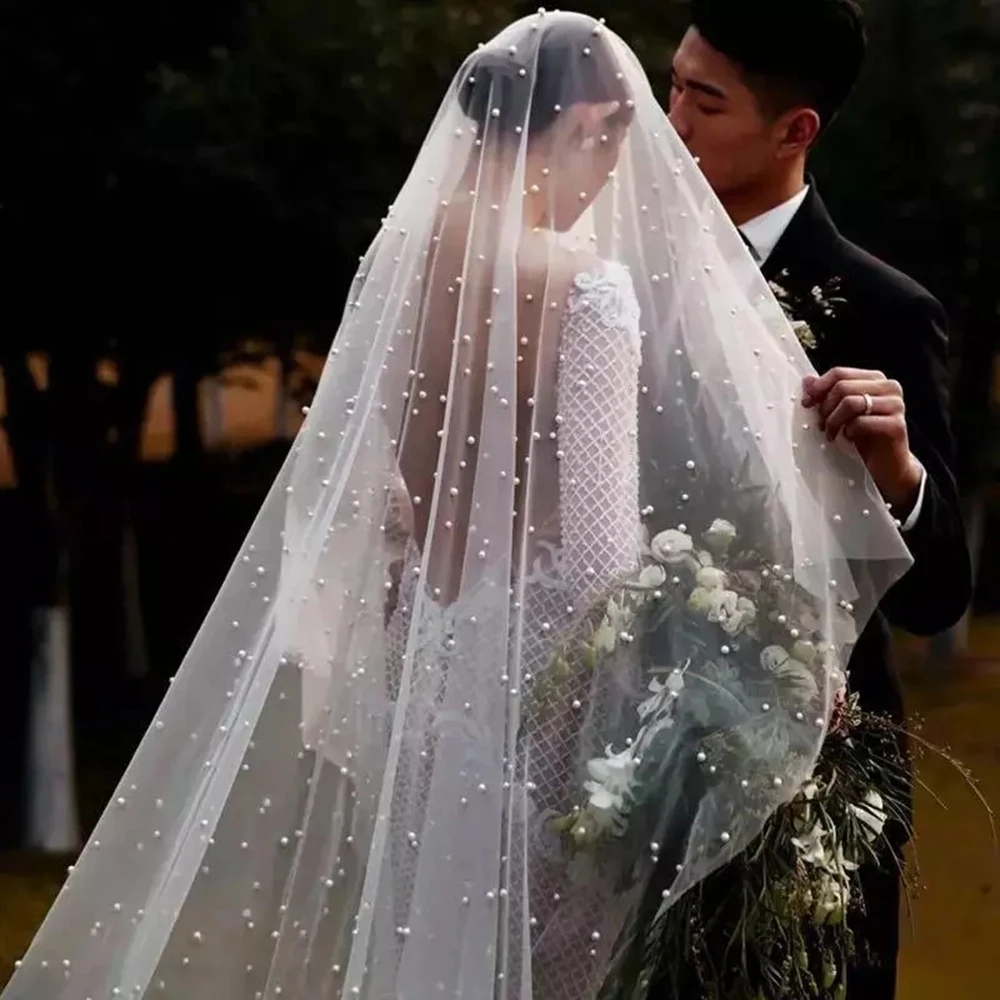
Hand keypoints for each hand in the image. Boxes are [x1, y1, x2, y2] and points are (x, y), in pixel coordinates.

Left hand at [802, 367, 923, 512]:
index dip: (818, 388)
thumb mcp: (842, 413)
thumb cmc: (865, 436)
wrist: (887, 464)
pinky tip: (849, 438)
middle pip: (843, 387)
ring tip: (831, 433)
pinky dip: (848, 432)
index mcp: (876, 379)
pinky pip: (860, 422)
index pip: (840, 373)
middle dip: (825, 407)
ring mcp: (896, 405)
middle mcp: (890, 387)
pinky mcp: (896, 425)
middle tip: (821, 424)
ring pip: (850, 402)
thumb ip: (828, 394)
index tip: (806, 403)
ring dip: (833, 421)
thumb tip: (807, 380)